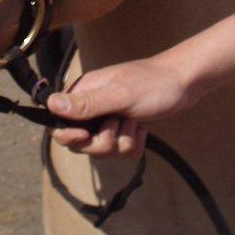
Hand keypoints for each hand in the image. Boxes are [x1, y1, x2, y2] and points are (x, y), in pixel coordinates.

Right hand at [46, 56, 191, 157]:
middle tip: (120, 124)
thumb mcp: (119, 95)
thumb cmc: (153, 84)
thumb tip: (50, 104)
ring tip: (135, 122)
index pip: (59, 123)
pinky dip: (134, 144)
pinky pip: (120, 151)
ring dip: (122, 142)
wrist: (185, 83)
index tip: (87, 135)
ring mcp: (108, 118)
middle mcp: (92, 106)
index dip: (70, 135)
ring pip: (103, 150)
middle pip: (81, 143)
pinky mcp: (123, 128)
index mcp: (84, 93)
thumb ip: (86, 103)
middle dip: (104, 142)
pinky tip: (142, 127)